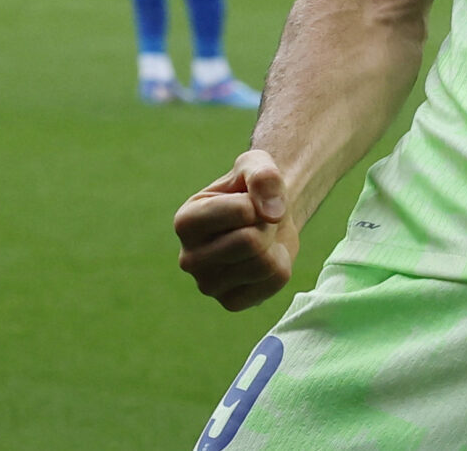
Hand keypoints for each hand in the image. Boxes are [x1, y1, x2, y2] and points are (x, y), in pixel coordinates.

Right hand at [174, 149, 297, 310]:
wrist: (268, 214)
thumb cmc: (255, 188)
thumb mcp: (257, 164)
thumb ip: (263, 175)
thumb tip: (272, 213)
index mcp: (186, 221)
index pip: (242, 212)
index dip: (260, 201)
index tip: (251, 201)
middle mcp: (188, 258)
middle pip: (250, 242)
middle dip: (267, 225)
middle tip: (259, 221)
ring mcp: (207, 285)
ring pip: (263, 265)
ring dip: (274, 245)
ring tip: (261, 239)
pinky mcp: (230, 302)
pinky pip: (273, 283)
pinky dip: (281, 266)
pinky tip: (264, 259)